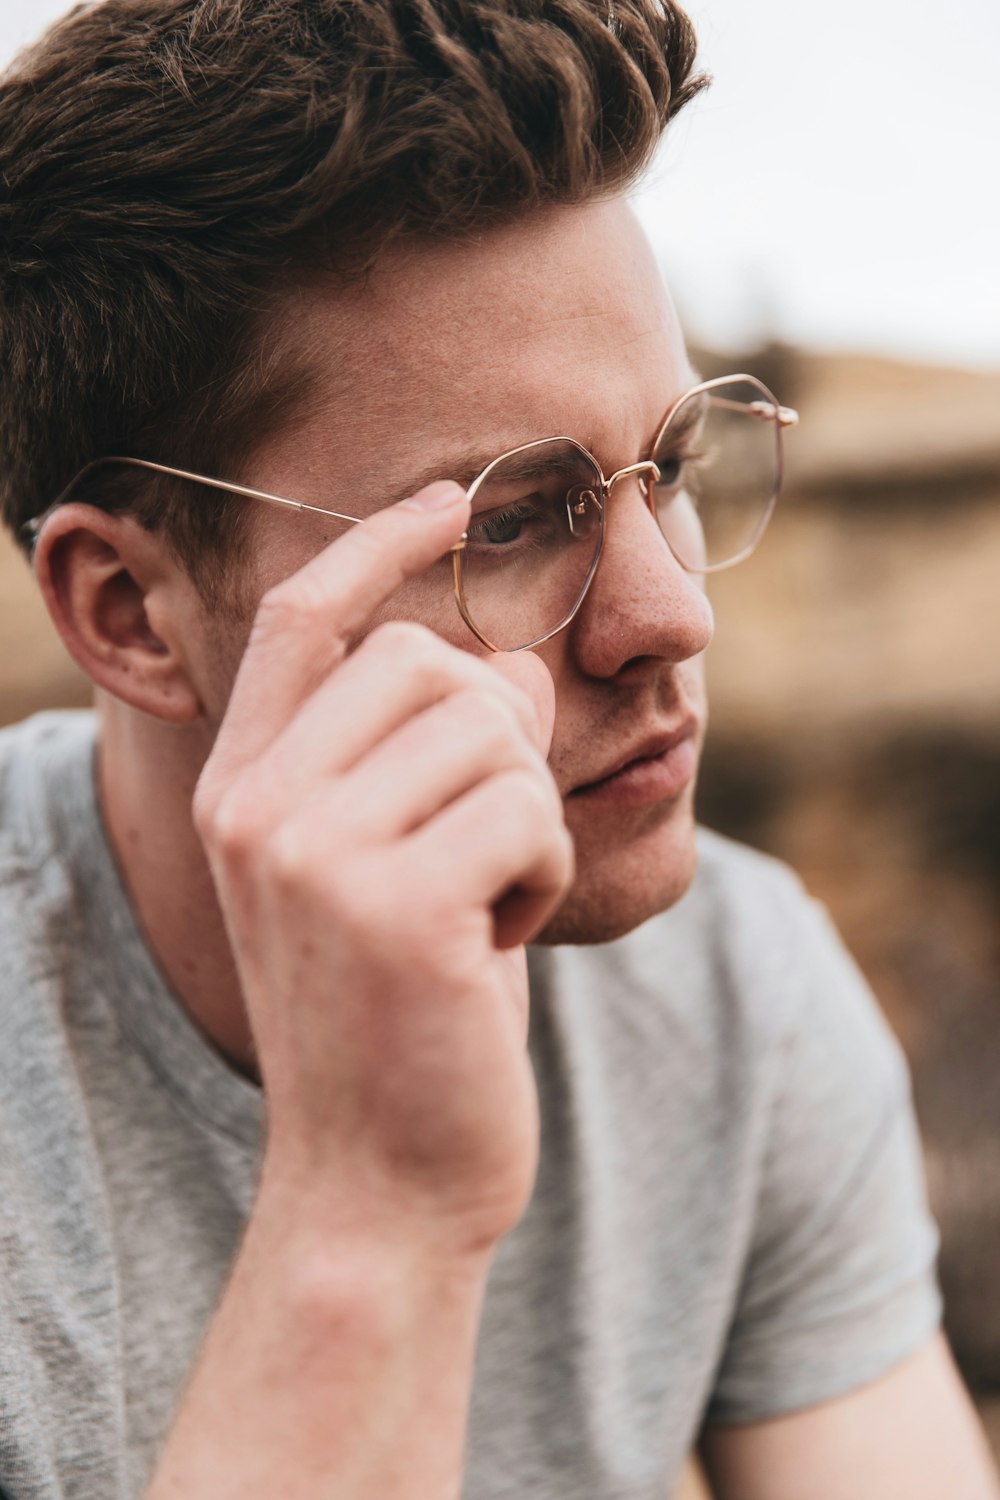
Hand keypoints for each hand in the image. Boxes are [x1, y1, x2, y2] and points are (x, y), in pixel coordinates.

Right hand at [193, 482, 573, 1257]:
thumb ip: (436, 753)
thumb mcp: (402, 867)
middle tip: (490, 843)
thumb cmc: (404, 1018)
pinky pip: (524, 808)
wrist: (380, 1183)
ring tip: (491, 903)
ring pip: (489, 728)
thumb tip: (511, 654)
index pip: (307, 619)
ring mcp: (314, 856)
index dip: (382, 544)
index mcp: (243, 789)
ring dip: (527, 812)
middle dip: (498, 735)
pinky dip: (546, 868)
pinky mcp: (393, 908)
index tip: (452, 501)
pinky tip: (505, 940)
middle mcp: (258, 808)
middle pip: (427, 661)